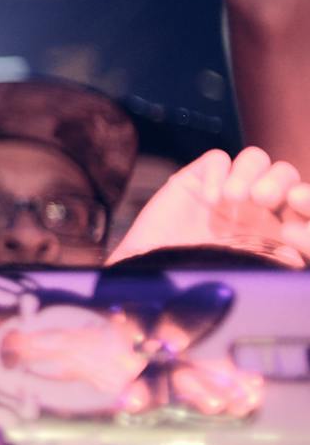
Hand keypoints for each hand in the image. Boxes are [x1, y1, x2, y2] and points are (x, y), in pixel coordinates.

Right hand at [107, 146, 309, 267]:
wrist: (150, 279)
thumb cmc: (199, 284)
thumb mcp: (247, 278)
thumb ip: (275, 264)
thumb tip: (298, 256)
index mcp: (277, 233)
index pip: (304, 207)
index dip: (308, 204)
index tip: (296, 216)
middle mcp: (255, 209)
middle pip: (286, 175)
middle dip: (281, 182)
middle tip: (263, 199)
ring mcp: (226, 193)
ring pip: (256, 159)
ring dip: (250, 173)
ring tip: (233, 197)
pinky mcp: (195, 181)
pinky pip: (218, 159)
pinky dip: (217, 173)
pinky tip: (209, 199)